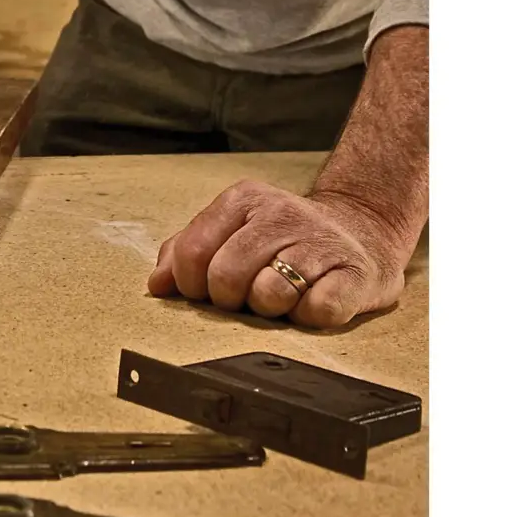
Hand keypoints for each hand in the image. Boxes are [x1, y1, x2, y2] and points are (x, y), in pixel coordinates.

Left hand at [146, 180, 410, 328]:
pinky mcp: (355, 275)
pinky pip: (318, 310)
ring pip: (269, 295)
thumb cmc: (282, 240)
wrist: (360, 232)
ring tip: (282, 297)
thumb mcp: (231, 230)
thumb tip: (157, 284)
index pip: (192, 253)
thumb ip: (187, 251)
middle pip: (225, 278)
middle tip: (248, 296)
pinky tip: (313, 301)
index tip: (208, 290)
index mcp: (243, 199)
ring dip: (270, 310)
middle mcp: (281, 214)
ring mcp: (320, 242)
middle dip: (230, 300)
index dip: (192, 285)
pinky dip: (309, 316)